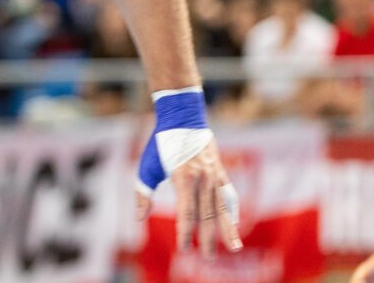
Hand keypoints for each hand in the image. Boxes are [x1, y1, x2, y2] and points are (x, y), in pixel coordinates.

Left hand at [136, 90, 241, 255]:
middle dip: (207, 238)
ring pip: (222, 207)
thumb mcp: (147, 166)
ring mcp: (214, 174)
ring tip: (234, 248)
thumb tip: (140, 217)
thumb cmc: (161, 142)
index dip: (185, 232)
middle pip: (207, 215)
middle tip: (206, 257)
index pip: (186, 212)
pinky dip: (232, 211)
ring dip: (227, 229)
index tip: (183, 249)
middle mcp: (202, 178)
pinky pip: (228, 195)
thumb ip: (144, 192)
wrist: (183, 116)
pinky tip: (233, 225)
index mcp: (183, 177)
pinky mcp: (220, 171)